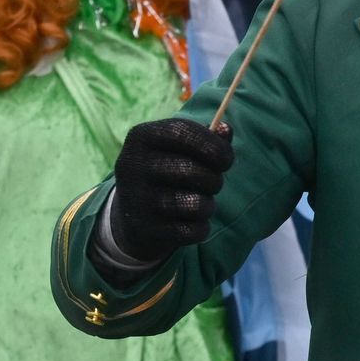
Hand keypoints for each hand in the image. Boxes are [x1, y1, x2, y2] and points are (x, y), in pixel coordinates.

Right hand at [109, 116, 233, 262]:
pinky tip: (191, 222)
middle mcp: (133, 165)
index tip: (227, 160)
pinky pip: (191, 231)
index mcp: (142, 137)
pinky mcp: (146, 229)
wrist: (132, 216)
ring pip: (195, 204)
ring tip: (202, 203)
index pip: (184, 133)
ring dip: (208, 205)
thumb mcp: (179, 148)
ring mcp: (137, 200)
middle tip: (214, 183)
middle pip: (192, 171)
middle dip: (214, 179)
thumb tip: (226, 130)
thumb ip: (207, 137)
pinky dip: (200, 228)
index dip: (214, 146)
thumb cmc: (166, 172)